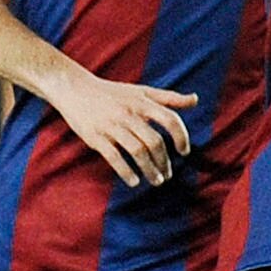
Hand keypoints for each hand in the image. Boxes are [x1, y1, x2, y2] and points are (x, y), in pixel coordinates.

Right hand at [50, 69, 197, 188]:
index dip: (181, 136)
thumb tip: (195, 100)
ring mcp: (111, 125)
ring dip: (149, 169)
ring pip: (137, 151)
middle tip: (167, 175)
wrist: (74, 88)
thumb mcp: (141, 91)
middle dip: (164, 161)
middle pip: (154, 141)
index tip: (184, 152)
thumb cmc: (112, 93)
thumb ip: (169, 98)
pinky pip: (113, 157)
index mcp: (142, 102)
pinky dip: (125, 171)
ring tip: (156, 181)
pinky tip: (134, 181)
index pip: (169, 119)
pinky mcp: (95, 136)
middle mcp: (129, 113)